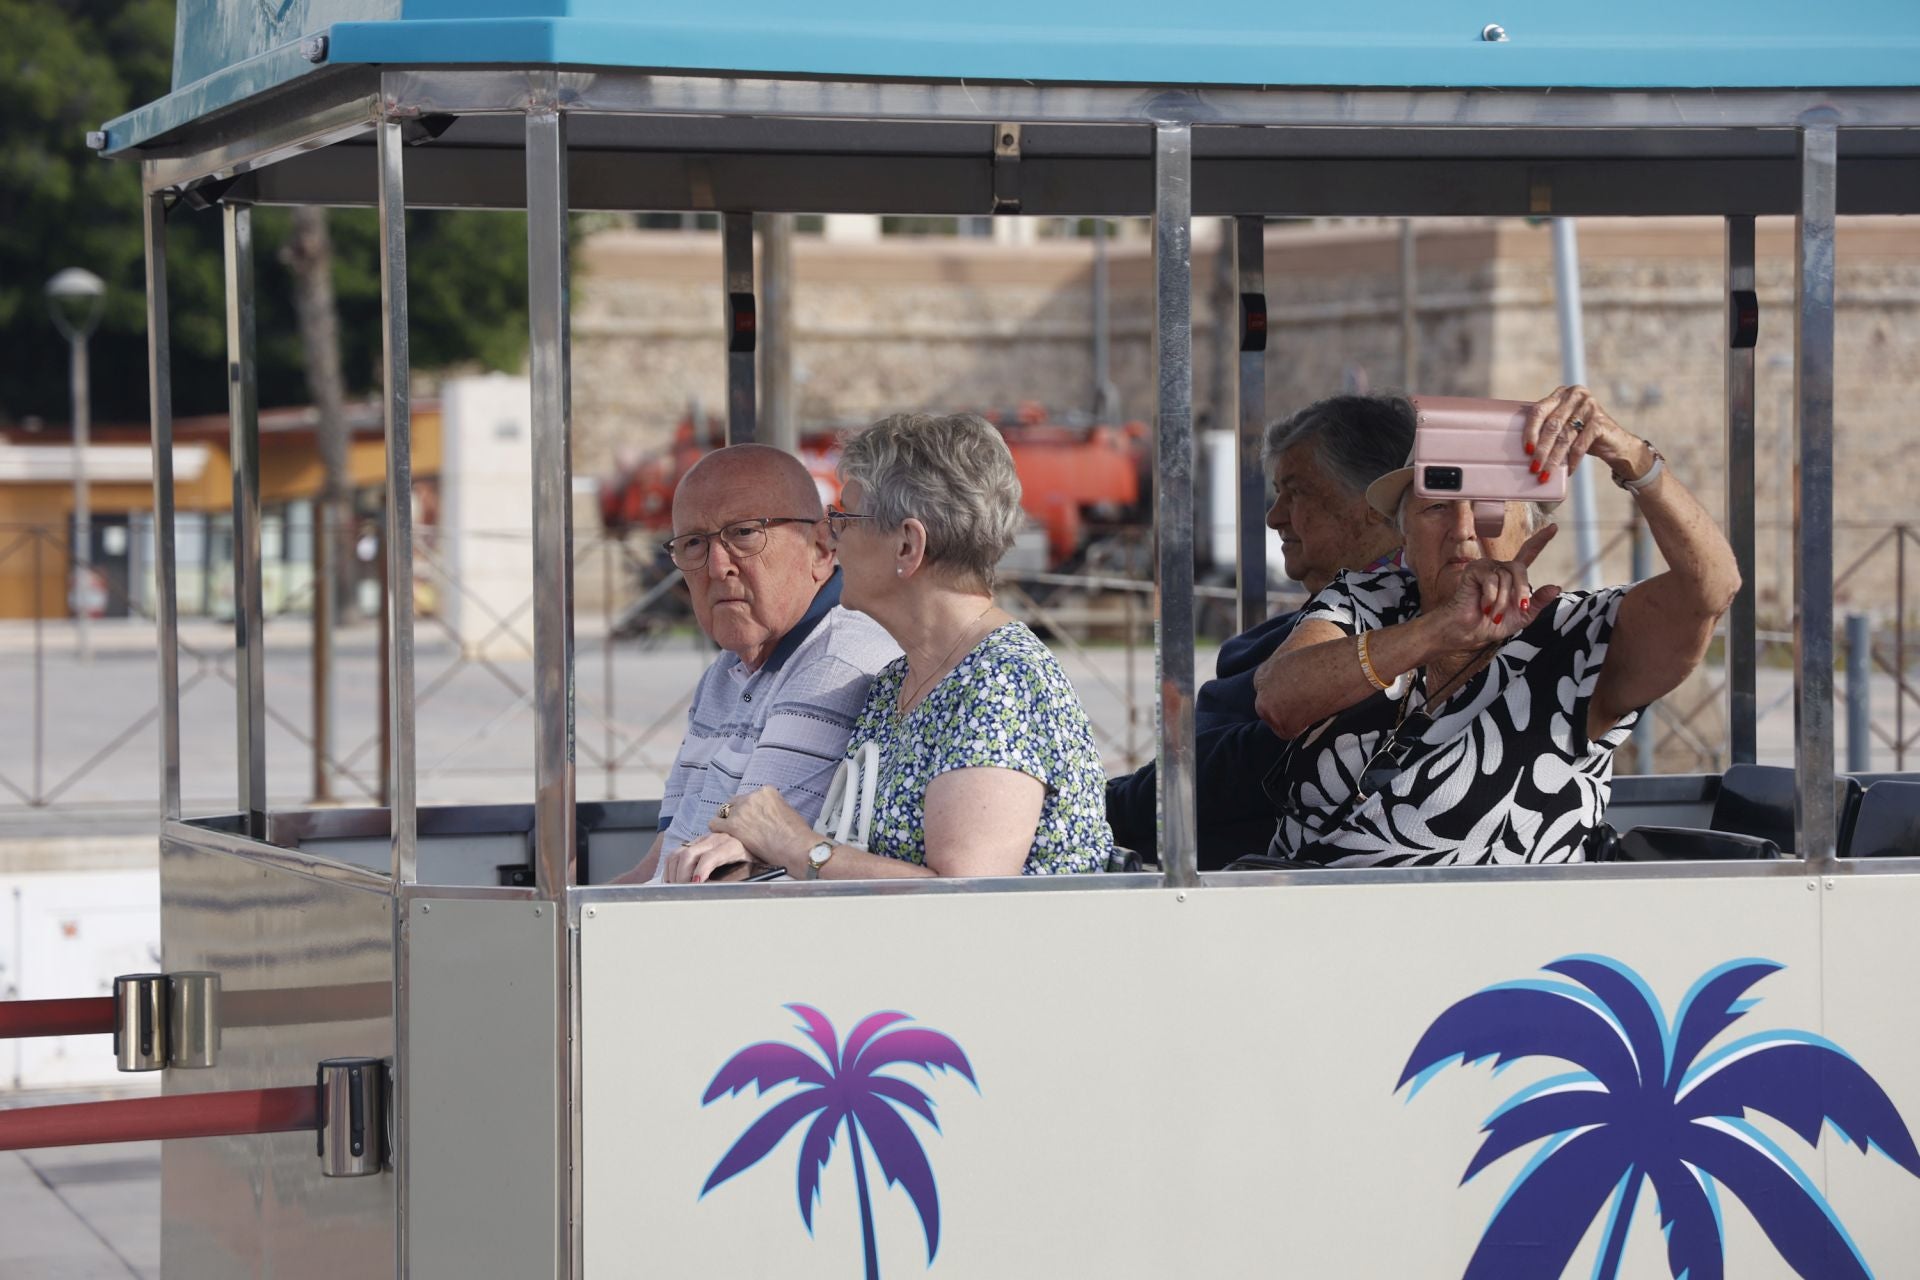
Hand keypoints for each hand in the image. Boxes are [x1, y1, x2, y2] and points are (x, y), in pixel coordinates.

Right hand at [661, 833, 752, 884]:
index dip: (700, 872)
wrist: (754, 838)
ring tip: (678, 887)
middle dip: (682, 875)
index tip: (695, 885)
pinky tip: (675, 880)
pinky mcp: (695, 842)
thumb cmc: (753, 857)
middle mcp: (714, 840)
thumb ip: (735, 880)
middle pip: (689, 854)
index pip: (709, 857)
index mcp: (731, 846)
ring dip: (674, 872)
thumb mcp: (751, 869)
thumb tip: (716, 892)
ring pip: (678, 853)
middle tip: (684, 891)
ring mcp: (702, 840)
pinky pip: (675, 853)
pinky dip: (671, 868)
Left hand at [709, 785, 817, 874]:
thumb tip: (764, 815)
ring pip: (724, 812)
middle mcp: (752, 796)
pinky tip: (722, 836)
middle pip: (736, 802)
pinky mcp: (734, 825)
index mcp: (766, 791)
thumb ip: (771, 808)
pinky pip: (716, 823)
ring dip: (728, 821)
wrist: (796, 846)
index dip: (749, 809)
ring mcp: (742, 809)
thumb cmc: (797, 834)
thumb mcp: (786, 811)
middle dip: (737, 813)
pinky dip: (718, 829)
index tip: (751, 819)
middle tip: (741, 826)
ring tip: (733, 833)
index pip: (750, 797)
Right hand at [1425, 523, 1563, 649]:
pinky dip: (1491, 598)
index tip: (1553, 527)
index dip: (1540, 541)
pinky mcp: (1474, 571)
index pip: (1528, 553)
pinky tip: (1484, 606)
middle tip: (1520, 608)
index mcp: (1512, 577)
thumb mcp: (1522, 616)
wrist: (1469, 632)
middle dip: (1522, 590)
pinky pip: (1491, 580)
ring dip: (1502, 601)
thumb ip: (1538, 602)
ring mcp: (1486, 568)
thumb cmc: (1492, 624)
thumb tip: (1556, 587)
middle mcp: (1500, 568)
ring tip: (1494, 614)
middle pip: (1519, 568)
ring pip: (1506, 578)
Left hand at [1523, 386, 1649, 484]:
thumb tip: (1521, 448)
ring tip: (1545, 475)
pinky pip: (1580, 445)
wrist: (1617, 444)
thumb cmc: (1582, 436)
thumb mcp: (1563, 426)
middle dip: (1541, 450)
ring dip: (1553, 459)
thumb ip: (1546, 426)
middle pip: (1551, 425)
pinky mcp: (1600, 421)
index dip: (1530, 431)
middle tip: (1533, 468)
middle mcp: (1575, 395)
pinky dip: (1571, 461)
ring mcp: (1590, 406)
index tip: (1525, 451)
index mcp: (1561, 393)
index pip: (1539, 410)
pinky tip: (1567, 472)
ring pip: (1565, 437)